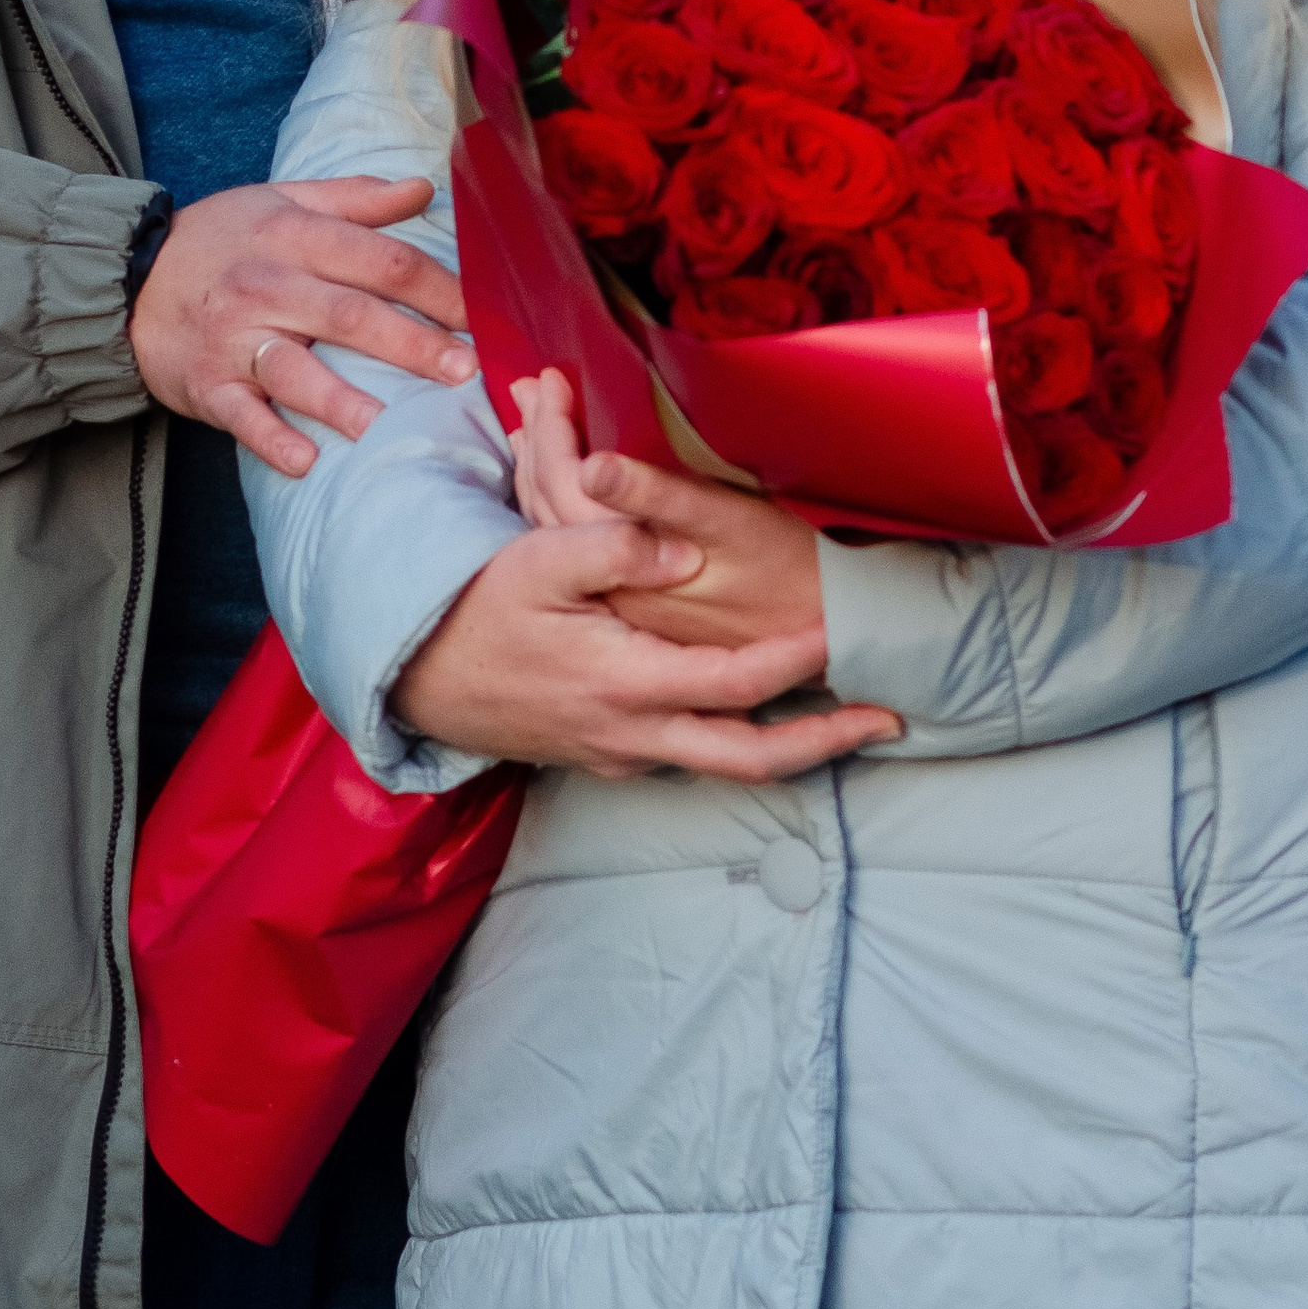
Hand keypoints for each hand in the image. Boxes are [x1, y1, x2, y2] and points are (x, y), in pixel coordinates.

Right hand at [129, 176, 472, 477]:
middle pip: (350, 315)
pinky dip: (270, 438)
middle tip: (463, 372)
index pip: (379, 261)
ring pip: (294, 368)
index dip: (436, 288)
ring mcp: (235, 338)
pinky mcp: (208, 384)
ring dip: (341, 400)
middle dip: (411, 345)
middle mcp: (267, 285)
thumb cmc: (220, 239)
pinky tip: (304, 461)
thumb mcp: (282, 200)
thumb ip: (355, 198)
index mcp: (294, 237)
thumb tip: (423, 189)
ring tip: (386, 426)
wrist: (126, 277)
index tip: (480, 315)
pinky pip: (241, 414)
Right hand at [391, 518, 896, 780]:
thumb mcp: (537, 559)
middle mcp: (634, 733)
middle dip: (828, 742)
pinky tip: (760, 709)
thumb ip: (614, 545)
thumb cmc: (477, 611)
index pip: (738, 682)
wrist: (418, 679)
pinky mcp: (611, 756)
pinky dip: (737, 737)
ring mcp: (623, 754)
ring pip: (725, 764)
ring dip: (789, 743)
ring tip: (845, 714)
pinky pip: (689, 755)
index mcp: (626, 682)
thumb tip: (684, 550)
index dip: (801, 658)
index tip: (845, 628)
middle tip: (888, 716)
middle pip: (753, 758)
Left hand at [509, 369, 827, 649]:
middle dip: (539, 437)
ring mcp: (621, 596)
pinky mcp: (642, 598)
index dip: (552, 425)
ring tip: (534, 427)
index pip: (561, 481)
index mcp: (619, 561)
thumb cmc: (787, 568)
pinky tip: (572, 484)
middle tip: (529, 386)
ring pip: (556, 527)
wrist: (827, 634)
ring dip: (544, 468)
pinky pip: (578, 544)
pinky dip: (564, 500)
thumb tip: (592, 464)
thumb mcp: (727, 522)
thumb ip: (656, 496)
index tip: (549, 376)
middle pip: (547, 502)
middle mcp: (607, 586)